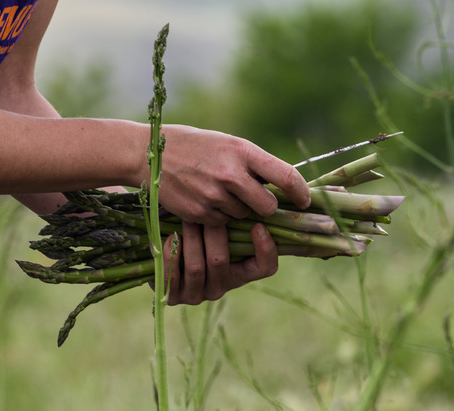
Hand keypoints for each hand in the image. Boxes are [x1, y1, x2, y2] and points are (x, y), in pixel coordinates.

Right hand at [157, 125, 310, 225]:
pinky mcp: (199, 212)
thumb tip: (285, 187)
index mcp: (243, 151)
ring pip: (244, 216)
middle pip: (268, 206)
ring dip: (238, 209)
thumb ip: (254, 164)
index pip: (286, 176)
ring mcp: (214, 195)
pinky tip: (203, 197)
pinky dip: (218, 215)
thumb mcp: (228, 144)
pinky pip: (222, 222)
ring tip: (217, 190)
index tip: (304, 201)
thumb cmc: (196, 146)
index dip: (300, 192)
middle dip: (266, 206)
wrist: (149, 154)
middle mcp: (231, 174)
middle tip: (255, 198)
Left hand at [162, 222, 277, 304]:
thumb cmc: (198, 237)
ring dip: (191, 239)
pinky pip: (172, 276)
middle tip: (208, 211)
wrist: (164, 260)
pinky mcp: (174, 297)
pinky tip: (171, 237)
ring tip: (187, 219)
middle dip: (213, 232)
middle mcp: (220, 288)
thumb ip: (234, 222)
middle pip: (220, 261)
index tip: (258, 226)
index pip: (265, 268)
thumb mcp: (219, 232)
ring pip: (196, 267)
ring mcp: (196, 295)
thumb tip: (251, 192)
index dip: (266, 250)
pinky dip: (172, 254)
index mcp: (239, 274)